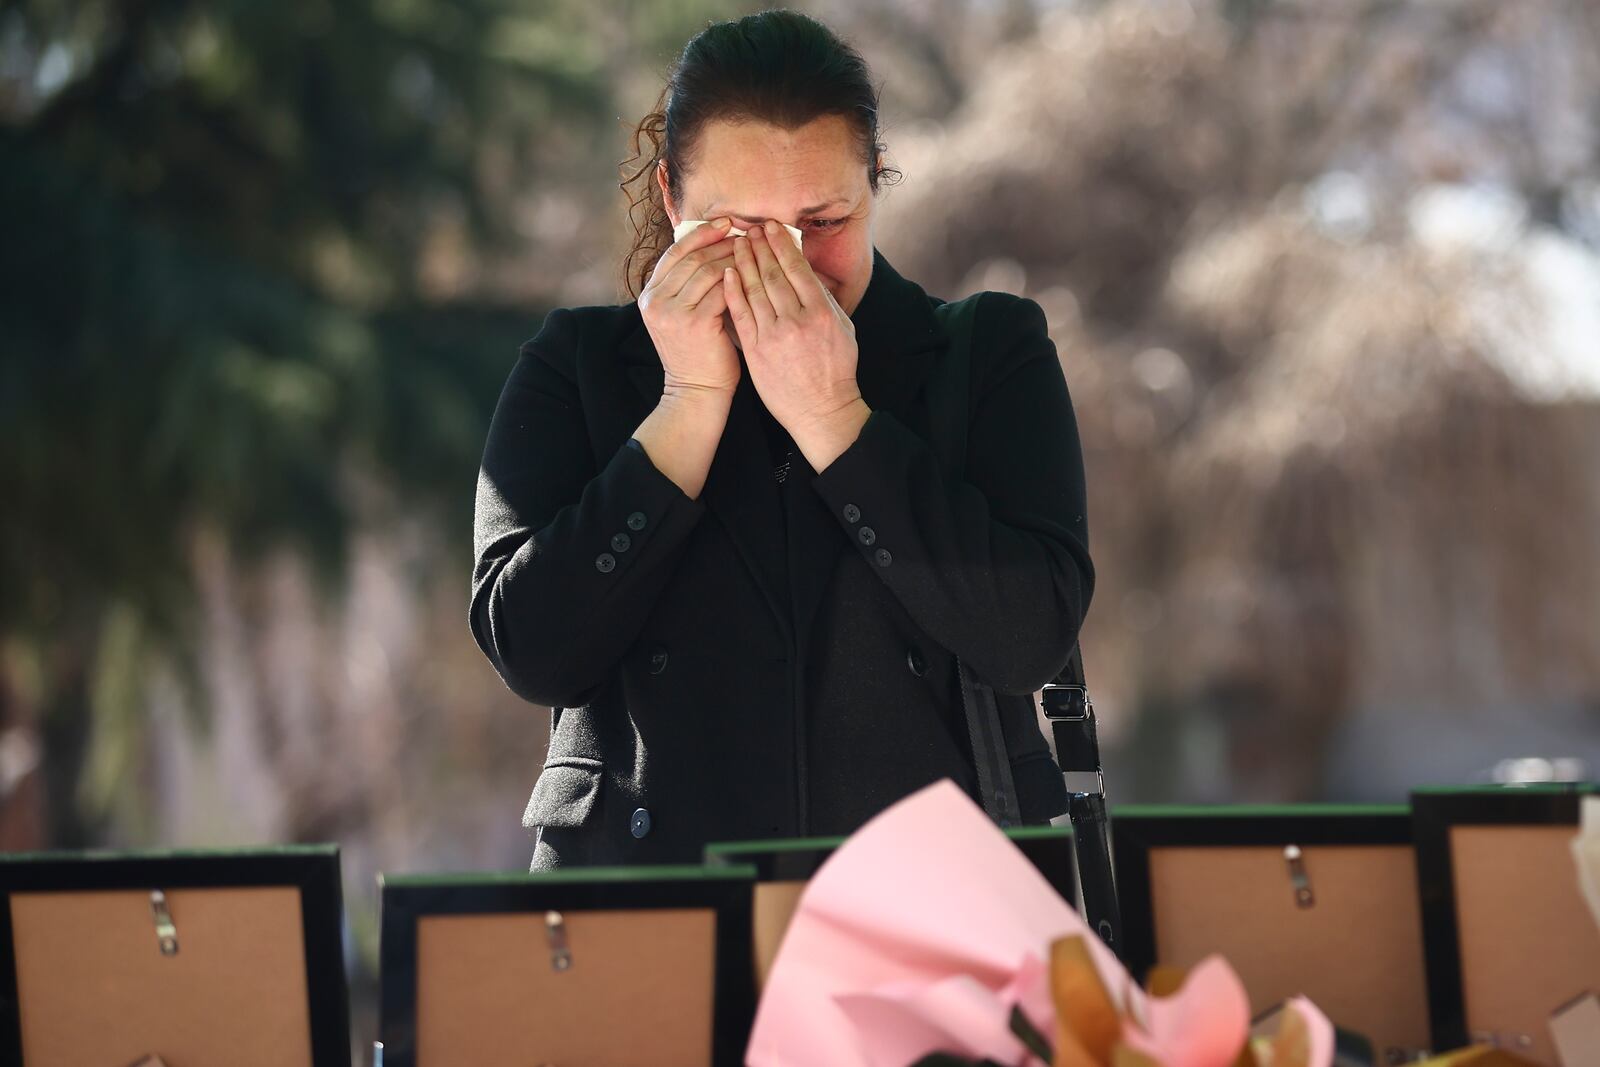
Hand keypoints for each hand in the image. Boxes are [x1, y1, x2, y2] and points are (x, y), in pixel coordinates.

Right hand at [639, 216, 741, 397]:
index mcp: (650, 295)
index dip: (701, 233)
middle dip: (721, 241)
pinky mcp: (693, 322)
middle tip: (747, 231)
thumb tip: (718, 247)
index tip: (726, 222)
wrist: (697, 392)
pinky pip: (720, 289)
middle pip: (692, 257)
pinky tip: (754, 271)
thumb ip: (692, 287)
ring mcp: (672, 312)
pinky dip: (738, 278)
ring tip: (754, 248)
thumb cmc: (700, 354)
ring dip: (733, 255)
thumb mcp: (685, 316)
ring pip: (707, 269)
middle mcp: (656, 301)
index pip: (675, 253)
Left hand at [722, 220, 867, 464]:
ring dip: (744, 262)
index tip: (772, 227)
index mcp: (821, 313)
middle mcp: (797, 321)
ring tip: (736, 243)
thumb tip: (805, 270)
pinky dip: (733, 291)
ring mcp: (774, 336)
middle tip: (750, 228)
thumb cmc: (836, 370)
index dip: (782, 245)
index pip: (797, 269)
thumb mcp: (843, 329)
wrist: (821, 411)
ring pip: (755, 290)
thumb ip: (825, 299)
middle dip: (760, 247)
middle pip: (773, 275)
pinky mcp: (756, 351)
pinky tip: (727, 273)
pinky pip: (741, 315)